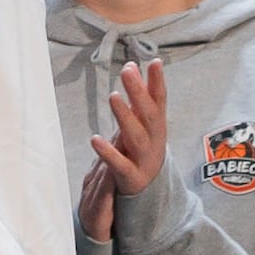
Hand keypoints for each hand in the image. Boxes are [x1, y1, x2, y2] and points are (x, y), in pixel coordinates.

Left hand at [75, 60, 172, 237]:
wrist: (148, 192)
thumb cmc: (143, 150)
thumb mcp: (144, 123)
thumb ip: (141, 95)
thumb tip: (134, 65)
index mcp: (157, 127)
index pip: (159, 101)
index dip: (158, 82)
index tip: (154, 62)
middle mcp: (154, 142)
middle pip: (148, 115)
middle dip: (139, 93)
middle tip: (127, 71)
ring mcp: (144, 160)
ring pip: (136, 137)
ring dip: (125, 117)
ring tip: (113, 97)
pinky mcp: (130, 178)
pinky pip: (119, 164)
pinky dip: (108, 152)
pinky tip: (94, 139)